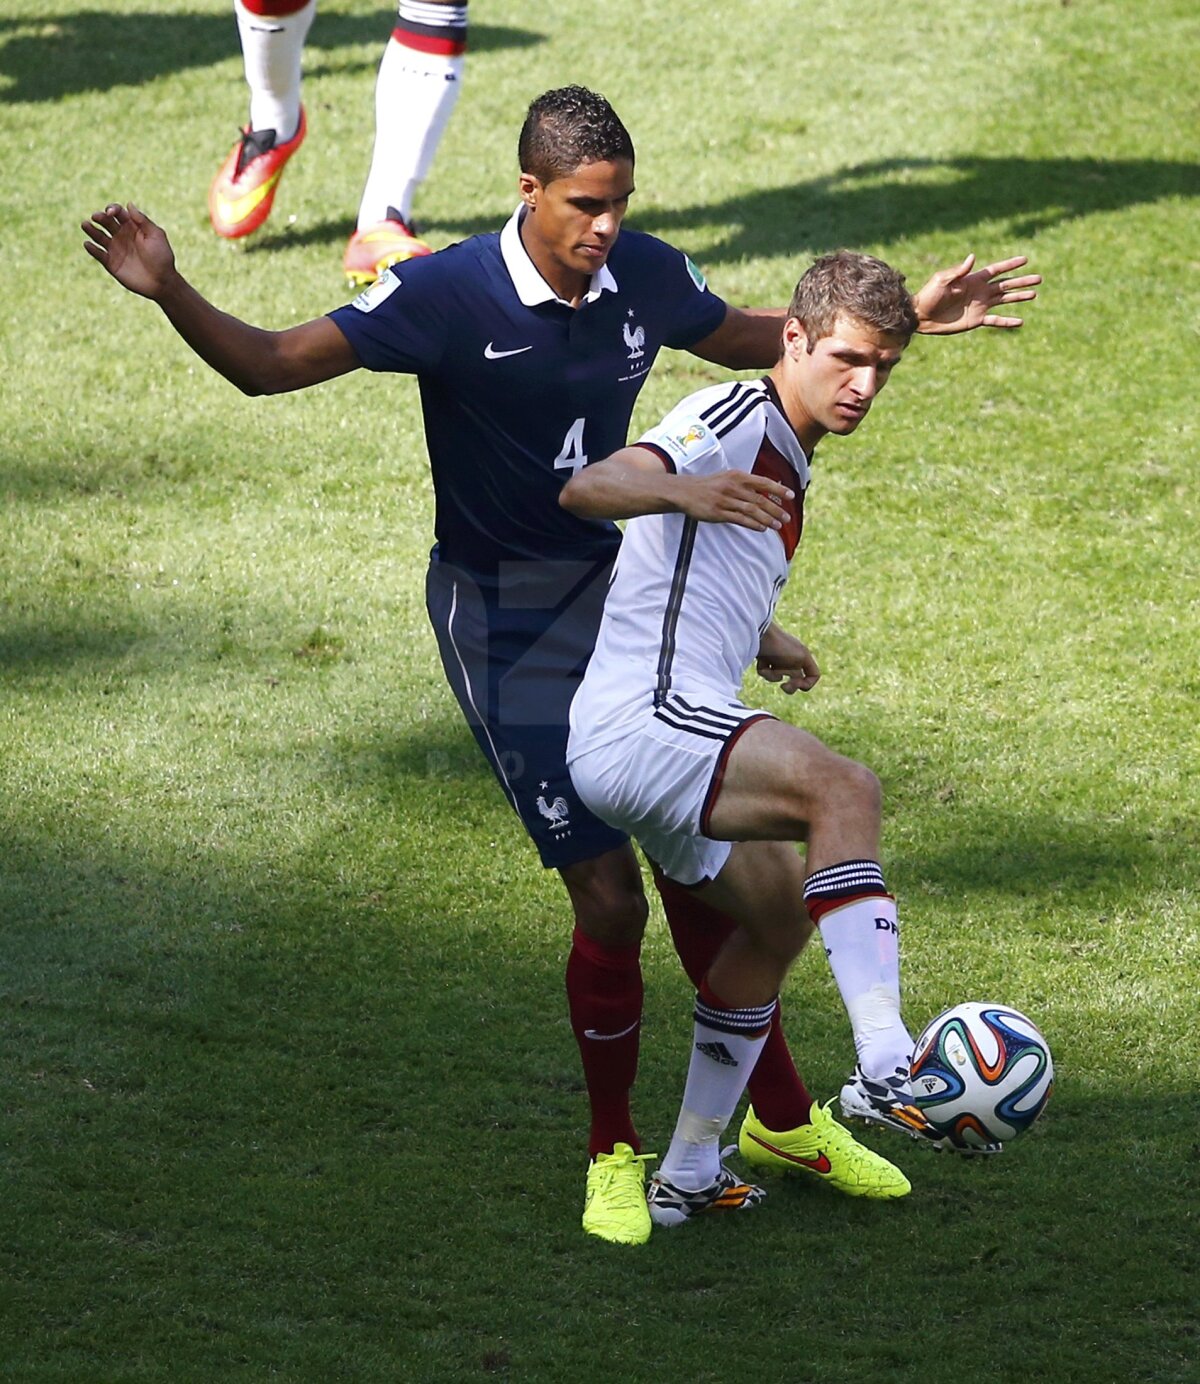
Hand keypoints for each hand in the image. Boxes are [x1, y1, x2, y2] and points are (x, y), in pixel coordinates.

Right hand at [82, 202, 176, 299]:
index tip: (111, 212)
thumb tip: (129, 204)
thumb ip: (142, 220)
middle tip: (96, 217)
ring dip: (91, 230)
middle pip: (106, 222)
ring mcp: (115, 249)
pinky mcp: (111, 263)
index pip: (118, 213)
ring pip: (99, 236)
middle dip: (100, 217)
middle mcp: (122, 236)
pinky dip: (92, 249)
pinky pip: (98, 254)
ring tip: (85, 225)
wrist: (162, 282)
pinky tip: (87, 244)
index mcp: (133, 227)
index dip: (112, 209)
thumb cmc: (162, 257)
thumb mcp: (156, 235)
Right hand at [677, 471, 793, 531]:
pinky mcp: (718, 513)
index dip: (778, 489)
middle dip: (775, 509)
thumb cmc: (708, 486)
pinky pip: (739, 519)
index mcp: (737, 476)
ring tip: (777, 525)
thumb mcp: (727, 478)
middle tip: (787, 517)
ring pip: (751, 511)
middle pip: (759, 499)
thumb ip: (745, 483)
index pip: (762, 482)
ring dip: (767, 519)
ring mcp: (725, 500)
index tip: (790, 496)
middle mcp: (733, 487)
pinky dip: (752, 524)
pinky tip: (762, 528)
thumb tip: (764, 490)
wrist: (685, 492)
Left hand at [756, 623, 819, 692]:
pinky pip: (765, 672)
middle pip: (795, 680)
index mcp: (803, 656)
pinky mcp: (763, 659)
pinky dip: (763, 670)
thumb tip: (795, 682)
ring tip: (769, 668)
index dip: (808, 684)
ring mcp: (777, 658)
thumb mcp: (798, 660)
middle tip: (783, 686)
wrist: (758, 632)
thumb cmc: (781, 645)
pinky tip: (761, 662)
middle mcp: (792, 657)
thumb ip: (799, 674)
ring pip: (777, 677)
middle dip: (789, 686)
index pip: (813, 675)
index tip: (797, 684)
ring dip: (773, 676)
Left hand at [913, 253, 1040, 333]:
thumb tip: (973, 257)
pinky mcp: (976, 320)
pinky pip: (995, 321)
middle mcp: (980, 291)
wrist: (921, 316)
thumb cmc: (929, 295)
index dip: (1010, 264)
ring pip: (1005, 300)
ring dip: (1019, 297)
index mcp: (973, 279)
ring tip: (1035, 294)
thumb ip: (958, 271)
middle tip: (1039, 278)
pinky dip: (1007, 321)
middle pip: (1006, 284)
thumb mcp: (942, 280)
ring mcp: (980, 306)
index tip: (1025, 259)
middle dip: (1022, 281)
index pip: (996, 270)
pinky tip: (1020, 321)